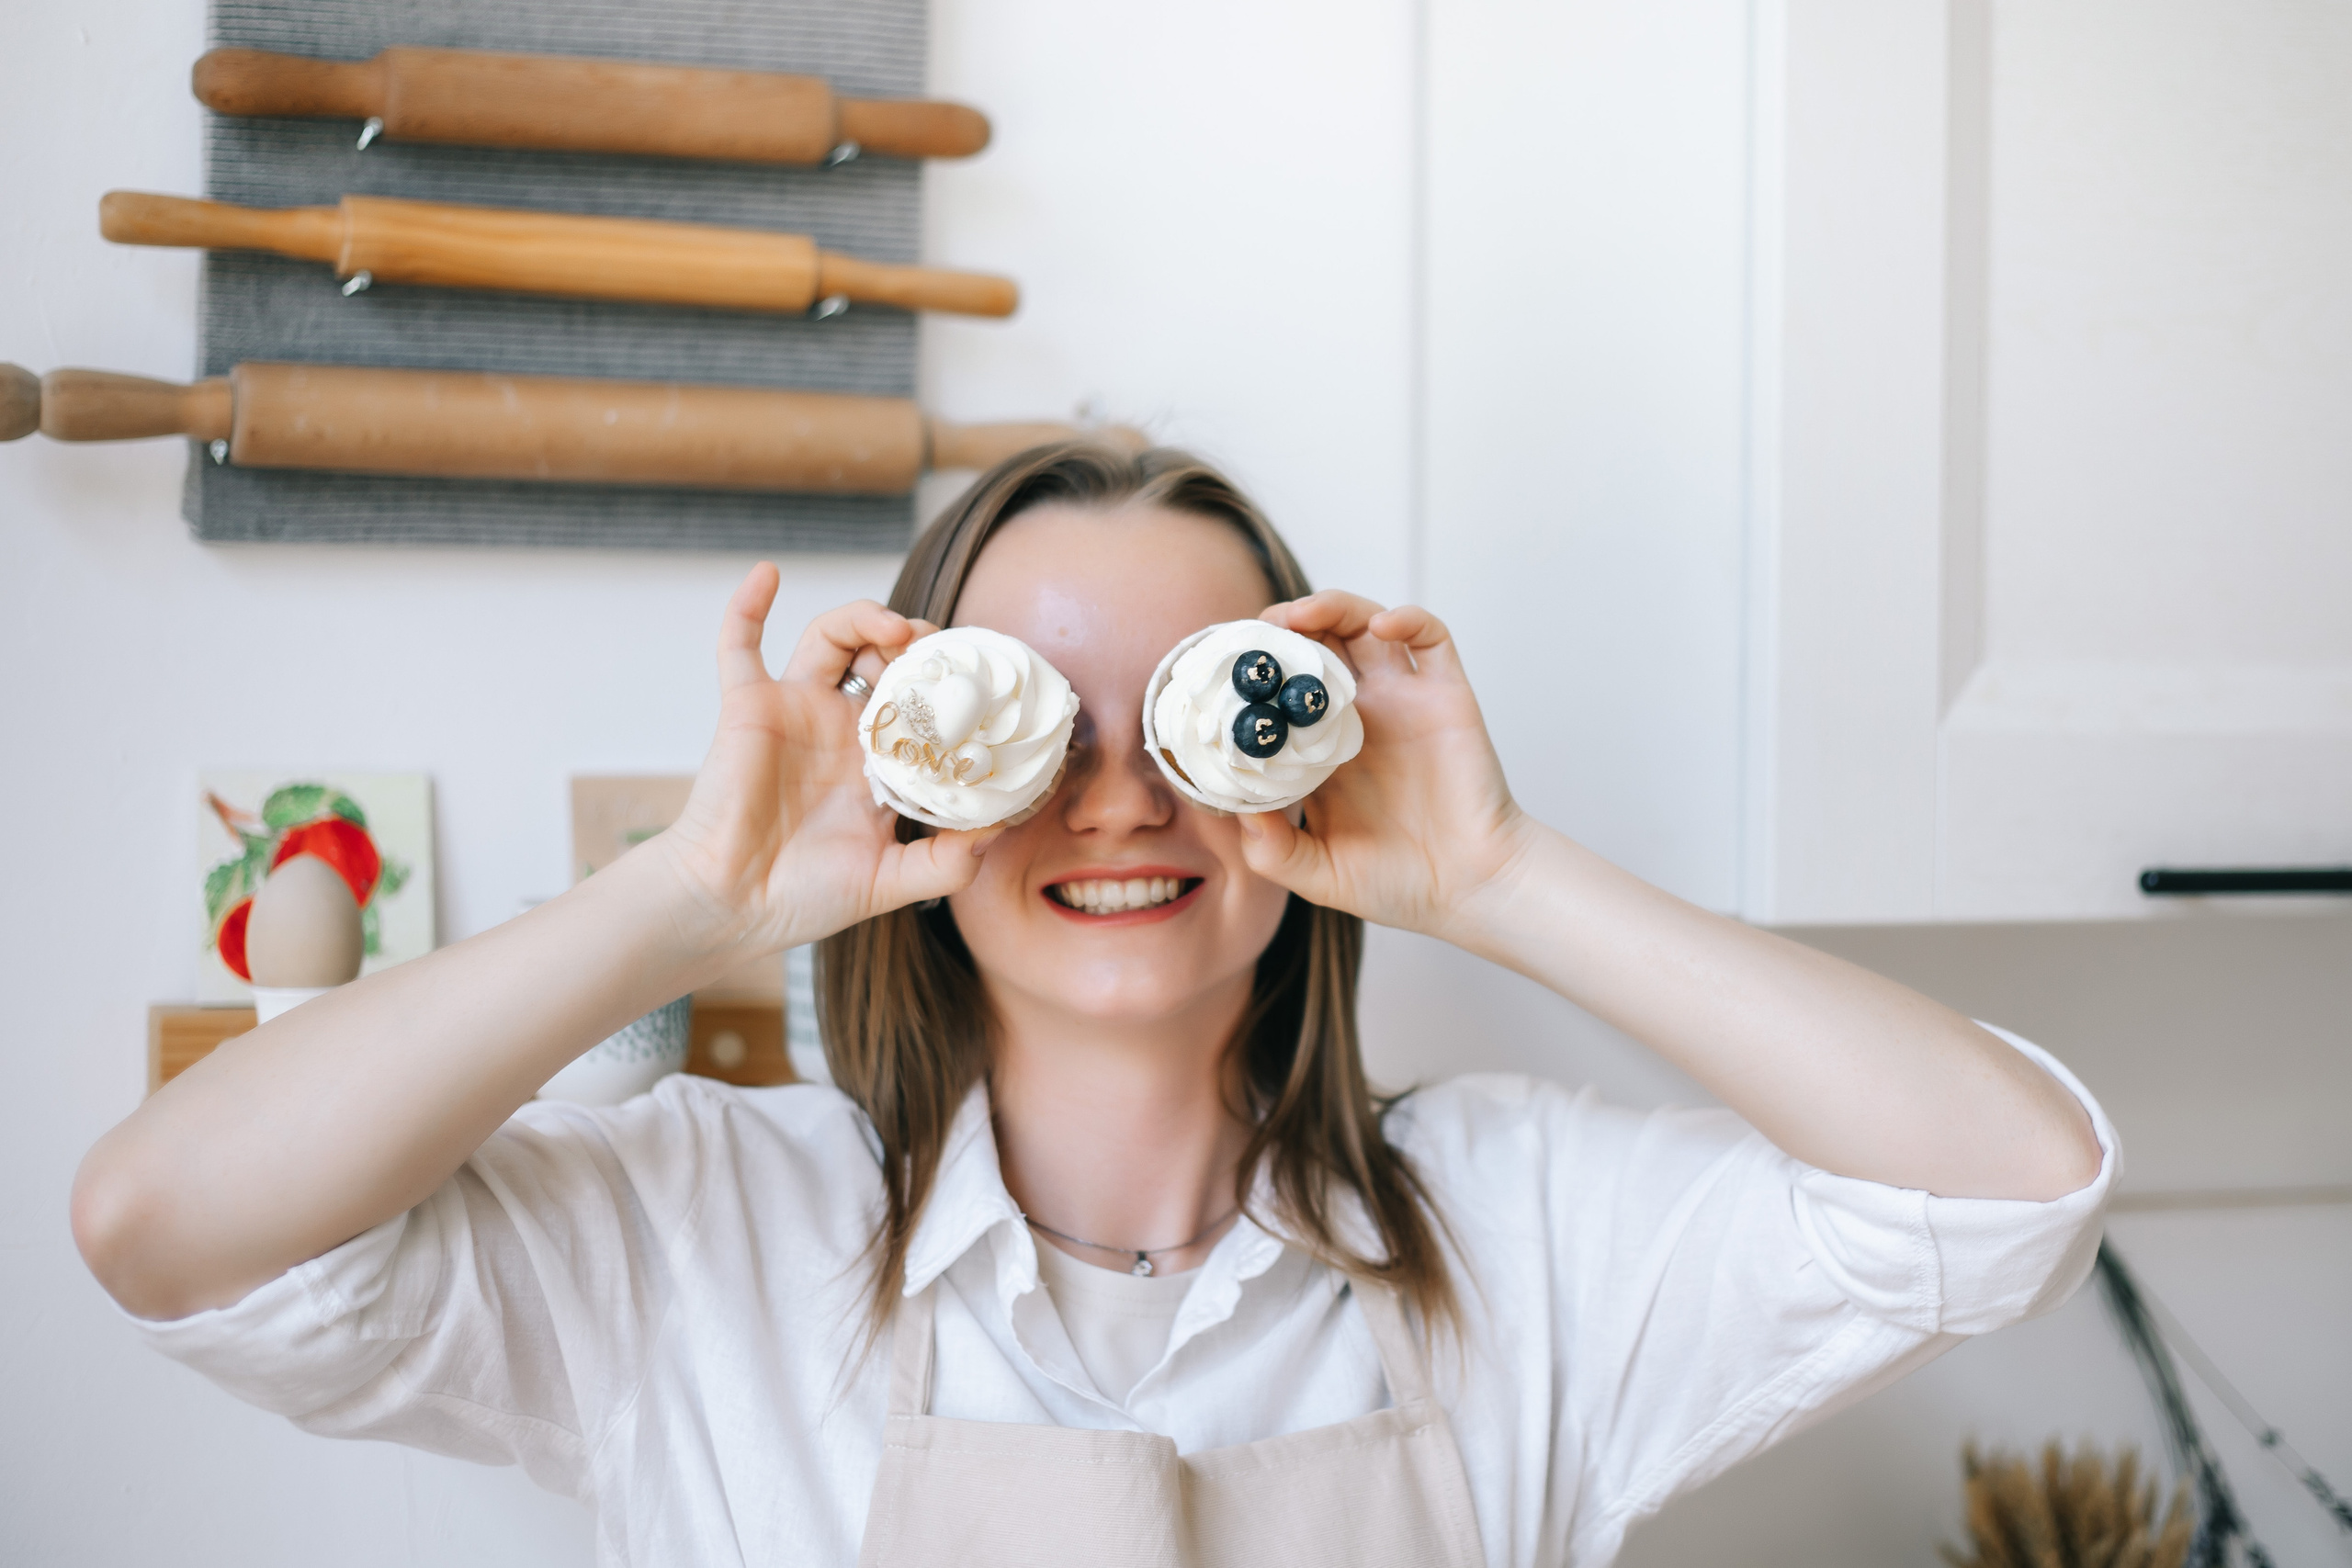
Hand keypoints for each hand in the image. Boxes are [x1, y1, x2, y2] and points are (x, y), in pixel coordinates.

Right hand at [656, 566, 1001, 961]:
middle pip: (885, 659)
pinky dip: (748, 606)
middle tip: (942, 650)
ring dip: (865, 619)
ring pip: (832, 639)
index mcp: (877, 763)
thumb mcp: (890, 882)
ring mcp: (795, 712)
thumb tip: (997, 831)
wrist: (734, 906)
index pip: (924, 706)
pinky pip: (740, 645)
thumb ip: (946, 861)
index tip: (983, 682)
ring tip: (898, 629)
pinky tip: (767, 574)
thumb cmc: (805, 896)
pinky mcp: (749, 707)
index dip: (951, 687)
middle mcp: (840, 729)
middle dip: (918, 644)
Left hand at [1235, 591, 1533, 941]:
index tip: (1222, 668)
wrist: (1471, 891)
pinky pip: (1431, 638)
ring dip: (1332, 606)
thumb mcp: (1317, 873)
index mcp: (1322, 750)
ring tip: (1301, 616)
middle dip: (1283, 627)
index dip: (1251, 672)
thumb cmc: (1398, 885)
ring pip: (1364, 626)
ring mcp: (1403, 701)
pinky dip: (1406, 618)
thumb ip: (1272, 849)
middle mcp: (1359, 716)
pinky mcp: (1446, 696)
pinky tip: (1381, 626)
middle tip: (1255, 631)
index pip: (1277, 692)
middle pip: (1316, 645)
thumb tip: (1234, 809)